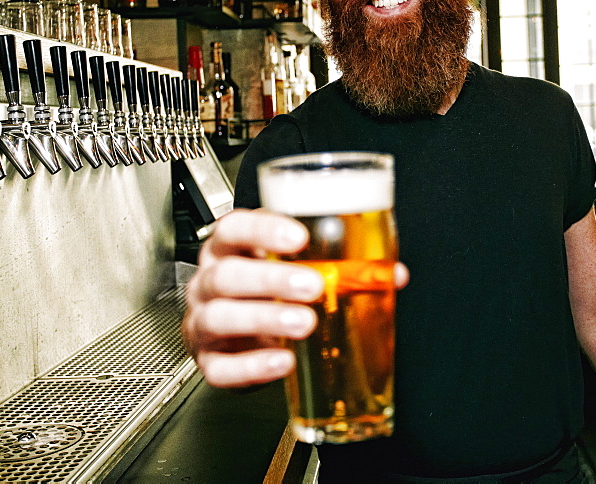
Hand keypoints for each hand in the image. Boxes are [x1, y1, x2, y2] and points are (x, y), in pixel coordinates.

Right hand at [183, 208, 408, 387]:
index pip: (234, 227)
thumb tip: (392, 275)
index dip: (263, 230)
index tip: (299, 237)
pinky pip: (222, 367)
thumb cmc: (271, 288)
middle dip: (271, 278)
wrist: (242, 334)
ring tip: (303, 323)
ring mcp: (203, 322)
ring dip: (264, 319)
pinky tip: (283, 361)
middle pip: (227, 274)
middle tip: (312, 285)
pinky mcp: (209, 361)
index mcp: (230, 248)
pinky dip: (252, 366)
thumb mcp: (299, 266)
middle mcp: (210, 281)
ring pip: (219, 317)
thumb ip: (342, 265)